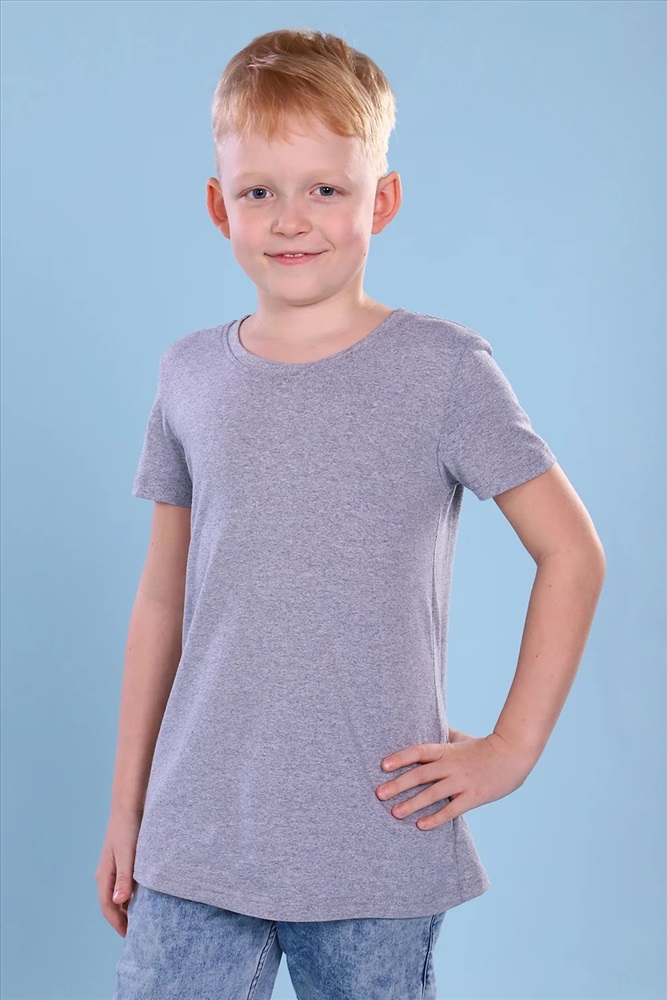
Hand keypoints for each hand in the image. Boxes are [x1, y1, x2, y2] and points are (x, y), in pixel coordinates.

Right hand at [94, 812, 141, 936]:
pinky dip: (131, 895)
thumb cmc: (128, 829)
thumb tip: (120, 903)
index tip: (131, 937)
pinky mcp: (121, 861)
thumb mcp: (128, 854)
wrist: (128, 805)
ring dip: (126, 908)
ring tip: (142, 918)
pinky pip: (123, 884)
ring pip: (117, 895)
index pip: (108, 908)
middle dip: (122, 920)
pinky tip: (143, 896)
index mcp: (104, 876)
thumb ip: (125, 878)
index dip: (118, 924)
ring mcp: (112, 868)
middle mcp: (106, 874)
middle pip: (111, 904)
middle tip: (138, 932)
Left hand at [375, 729, 533, 829]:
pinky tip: (421, 825)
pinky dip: (436, 818)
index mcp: (446, 750)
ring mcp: (462, 781)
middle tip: (379, 794)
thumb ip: (445, 735)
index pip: (419, 752)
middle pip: (420, 775)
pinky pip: (451, 809)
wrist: (513, 755)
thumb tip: (431, 726)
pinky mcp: (473, 796)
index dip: (400, 758)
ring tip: (395, 813)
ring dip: (412, 804)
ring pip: (432, 794)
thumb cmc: (486, 746)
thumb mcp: (463, 737)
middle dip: (398, 784)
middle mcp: (451, 765)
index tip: (383, 766)